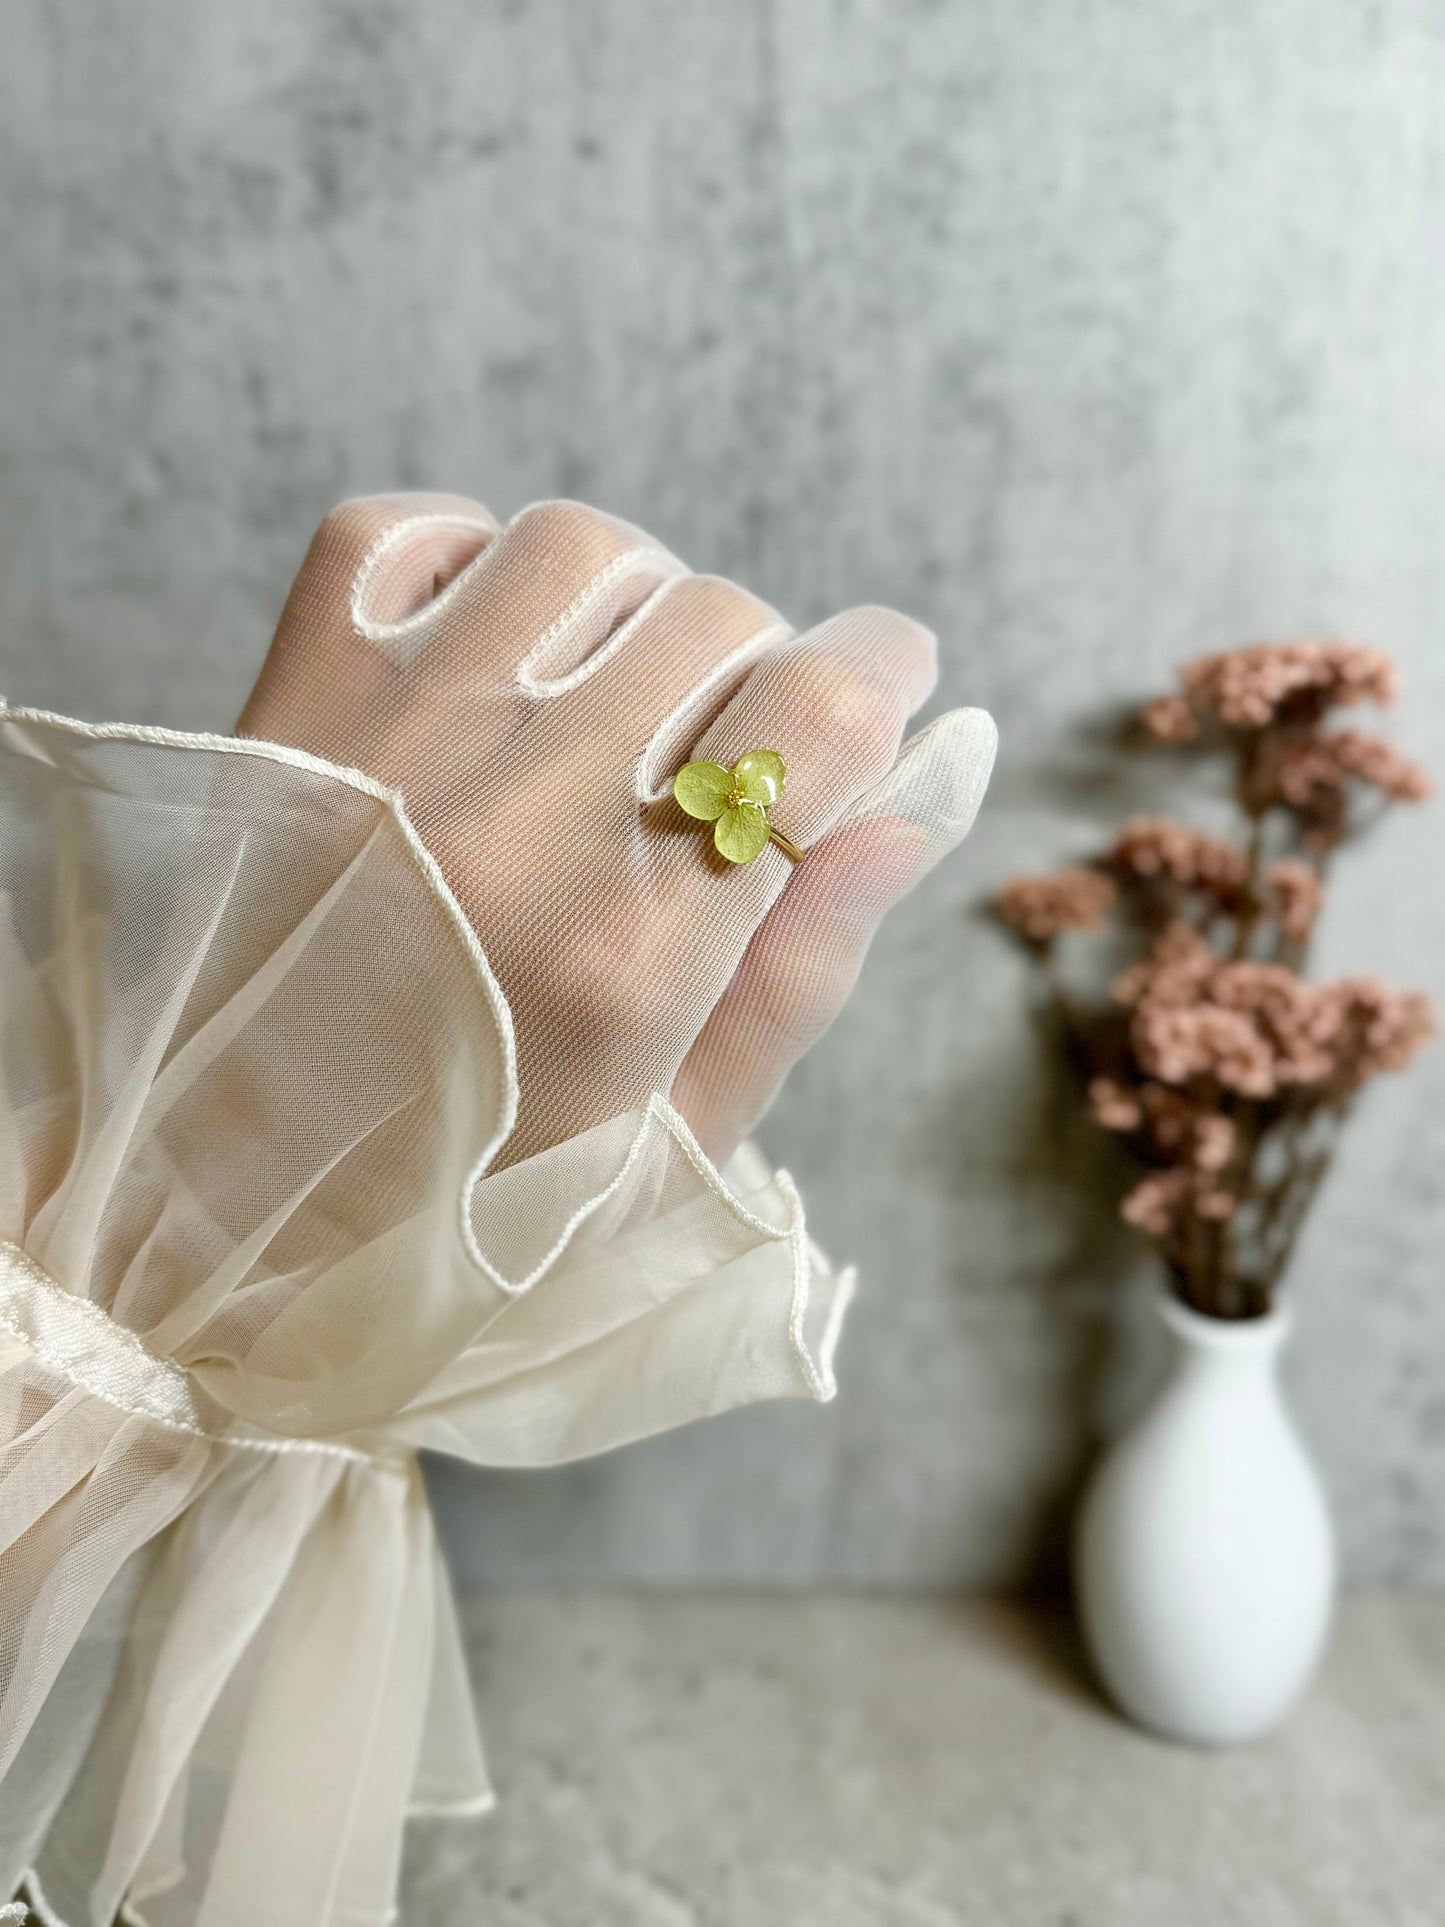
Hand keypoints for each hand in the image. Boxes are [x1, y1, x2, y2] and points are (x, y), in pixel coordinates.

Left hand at [240, 495, 993, 1164]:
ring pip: (585, 548)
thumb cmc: (463, 1195)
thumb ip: (809, 964)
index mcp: (631, 952)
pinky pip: (406, 528)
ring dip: (632, 605)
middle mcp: (514, 820)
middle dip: (759, 671)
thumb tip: (934, 783)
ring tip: (606, 698)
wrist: (215, 1202)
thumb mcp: (674, 1139)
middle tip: (716, 754)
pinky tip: (494, 655)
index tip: (889, 678)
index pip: (822, 714)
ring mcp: (386, 739)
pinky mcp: (285, 698)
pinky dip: (474, 559)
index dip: (889, 670)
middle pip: (721, 615)